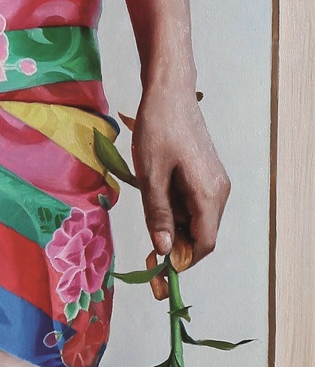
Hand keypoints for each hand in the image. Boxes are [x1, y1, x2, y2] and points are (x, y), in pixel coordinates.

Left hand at [131, 83, 230, 293]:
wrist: (170, 94)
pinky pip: (194, 208)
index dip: (182, 263)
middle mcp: (218, 192)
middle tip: (148, 262)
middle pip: (201, 237)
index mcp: (208, 194)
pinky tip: (157, 214)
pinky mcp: (206, 177)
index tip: (158, 272)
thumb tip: (164, 251)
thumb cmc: (158, 130)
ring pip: (197, 223)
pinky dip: (177, 218)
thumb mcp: (151, 177)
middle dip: (177, 252)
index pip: (203, 244)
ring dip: (175, 234)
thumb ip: (158, 216)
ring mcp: (214, 184)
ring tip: (149, 235)